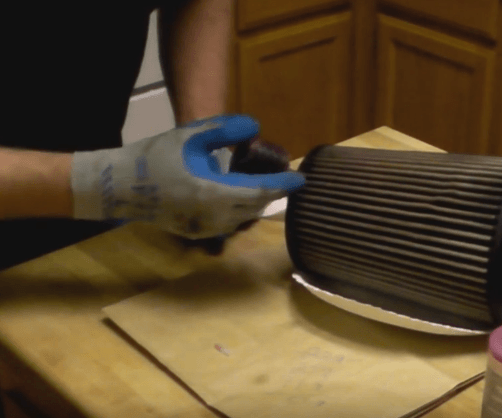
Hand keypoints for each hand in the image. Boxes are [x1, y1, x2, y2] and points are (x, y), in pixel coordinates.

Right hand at [70, 114, 303, 238]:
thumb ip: (225, 129)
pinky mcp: (194, 233)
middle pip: (254, 207)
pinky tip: (240, 201)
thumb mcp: (190, 136)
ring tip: (267, 189)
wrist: (118, 186)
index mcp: (214, 192)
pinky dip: (239, 212)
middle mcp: (213, 216)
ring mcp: (203, 228)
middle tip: (286, 181)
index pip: (260, 191)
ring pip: (242, 218)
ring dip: (256, 204)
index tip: (301, 178)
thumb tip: (256, 126)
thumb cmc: (155, 156)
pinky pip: (227, 225)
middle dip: (272, 194)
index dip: (283, 185)